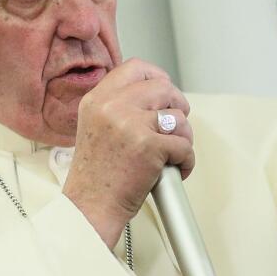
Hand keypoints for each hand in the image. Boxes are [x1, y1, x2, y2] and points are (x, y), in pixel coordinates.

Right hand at [63, 59, 193, 248]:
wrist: (90, 208)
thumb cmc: (96, 177)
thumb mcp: (95, 128)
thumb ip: (119, 108)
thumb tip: (158, 96)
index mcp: (97, 100)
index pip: (135, 68)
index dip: (157, 77)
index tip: (165, 94)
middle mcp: (112, 107)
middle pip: (164, 87)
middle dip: (178, 106)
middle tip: (176, 127)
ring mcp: (131, 124)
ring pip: (179, 117)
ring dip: (184, 138)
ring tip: (173, 155)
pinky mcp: (150, 146)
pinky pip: (184, 146)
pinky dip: (186, 161)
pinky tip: (175, 171)